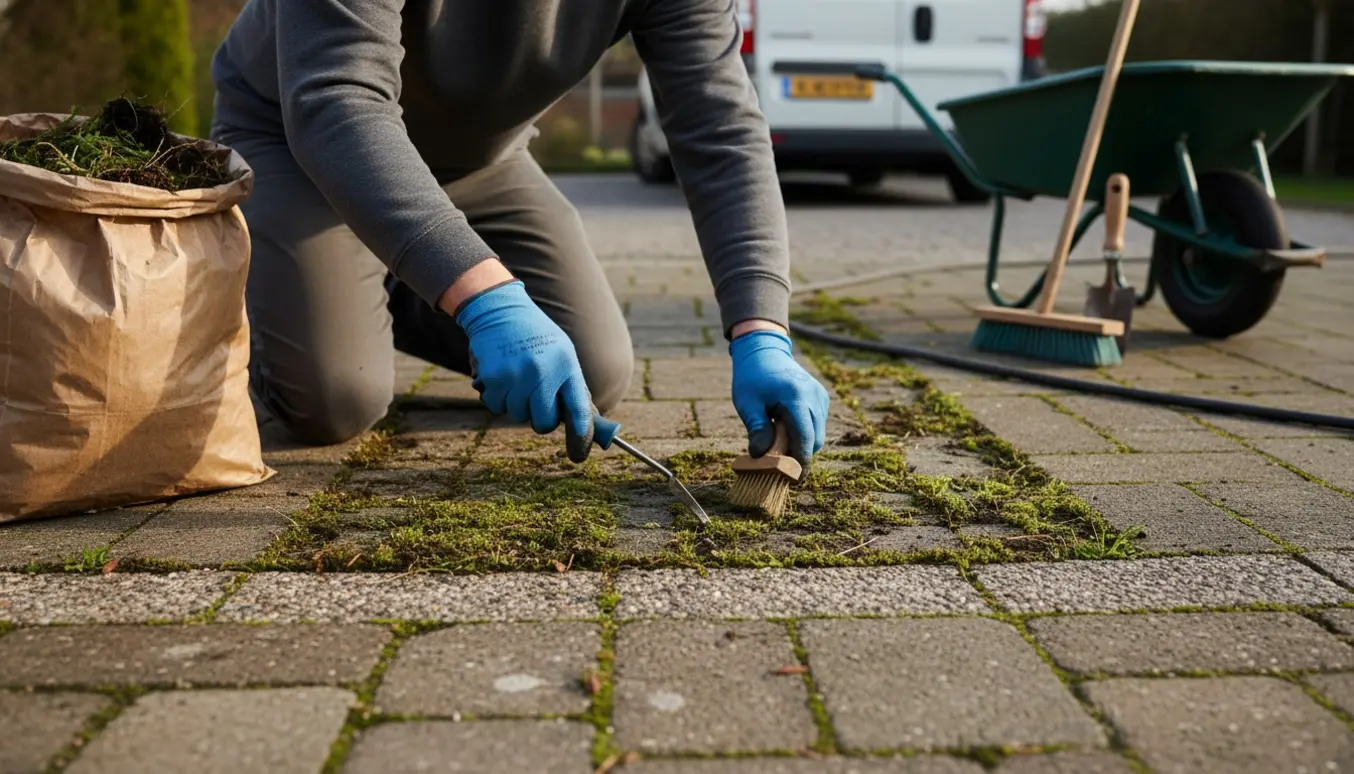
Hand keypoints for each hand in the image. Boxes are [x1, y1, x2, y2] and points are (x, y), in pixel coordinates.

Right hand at [454, 279, 595, 460]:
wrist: (500, 310)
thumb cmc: (536, 335)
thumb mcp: (562, 352)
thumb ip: (570, 385)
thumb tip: (583, 422)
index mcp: (566, 365)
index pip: (578, 409)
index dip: (581, 434)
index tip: (580, 452)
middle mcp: (544, 372)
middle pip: (544, 422)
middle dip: (540, 418)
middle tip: (535, 399)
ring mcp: (517, 376)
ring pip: (518, 415)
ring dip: (516, 404)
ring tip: (517, 376)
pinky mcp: (494, 378)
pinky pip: (496, 406)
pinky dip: (497, 397)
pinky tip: (501, 375)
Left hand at [729, 329, 830, 474]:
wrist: (764, 349)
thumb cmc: (752, 376)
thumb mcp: (747, 403)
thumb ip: (756, 429)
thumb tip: (760, 457)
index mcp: (796, 396)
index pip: (805, 437)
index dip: (801, 461)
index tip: (794, 480)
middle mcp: (814, 396)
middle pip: (815, 440)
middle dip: (799, 455)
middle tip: (778, 464)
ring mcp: (821, 396)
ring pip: (818, 434)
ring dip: (801, 443)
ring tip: (777, 439)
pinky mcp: (821, 397)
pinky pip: (817, 424)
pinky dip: (804, 432)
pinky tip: (784, 426)